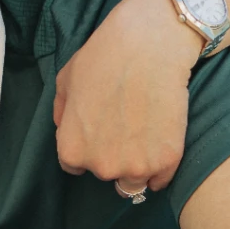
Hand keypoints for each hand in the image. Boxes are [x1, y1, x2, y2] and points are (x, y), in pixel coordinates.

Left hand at [53, 0, 202, 196]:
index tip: (101, 130)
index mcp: (72, 150)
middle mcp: (101, 165)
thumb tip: (65, 129)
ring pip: (134, 184)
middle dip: (112, 155)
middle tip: (125, 125)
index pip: (75, 166)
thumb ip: (62, 113)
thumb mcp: (65, 81)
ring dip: (136, 167)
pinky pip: (161, 180)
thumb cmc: (104, 57)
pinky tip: (160, 142)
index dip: (87, 147)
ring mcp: (136, 166)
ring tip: (143, 138)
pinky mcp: (167, 161)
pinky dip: (161, 166)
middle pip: (106, 174)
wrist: (149, 45)